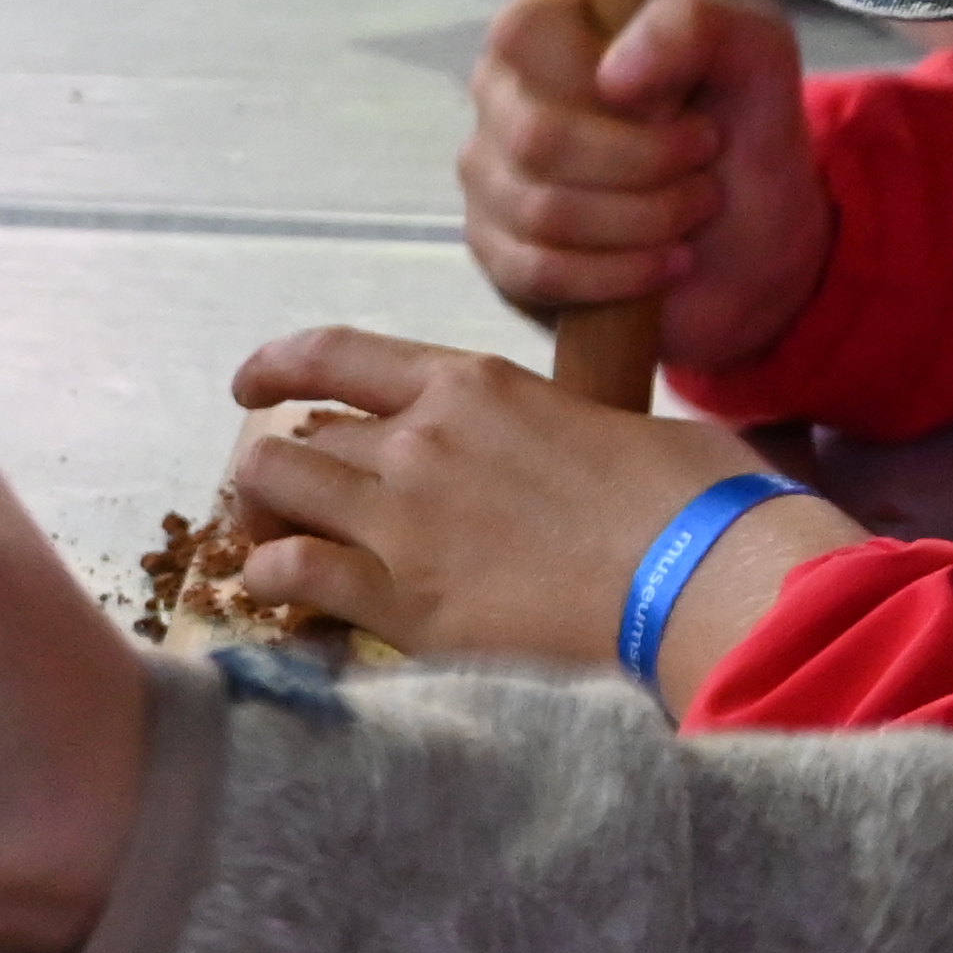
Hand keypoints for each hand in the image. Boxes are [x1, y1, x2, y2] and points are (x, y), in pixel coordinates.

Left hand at [221, 331, 863, 686]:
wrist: (701, 576)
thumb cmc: (688, 500)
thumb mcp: (611, 425)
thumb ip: (551, 427)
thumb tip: (574, 446)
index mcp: (473, 383)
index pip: (335, 353)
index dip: (276, 365)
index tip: (251, 383)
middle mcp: (421, 439)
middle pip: (302, 436)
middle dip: (286, 469)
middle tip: (293, 504)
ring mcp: (402, 517)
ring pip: (272, 488)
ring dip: (261, 515)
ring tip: (275, 544)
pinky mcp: (400, 599)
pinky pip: (288, 572)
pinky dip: (272, 579)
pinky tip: (289, 596)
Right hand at [457, 0, 833, 360]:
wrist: (751, 236)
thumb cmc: (743, 129)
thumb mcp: (753, 53)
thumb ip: (695, 24)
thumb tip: (614, 75)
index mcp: (545, 24)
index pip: (526, 35)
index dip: (613, 87)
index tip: (690, 113)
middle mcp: (500, 95)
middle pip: (539, 138)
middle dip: (647, 168)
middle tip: (705, 173)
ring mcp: (490, 177)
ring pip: (542, 211)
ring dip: (645, 223)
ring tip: (693, 214)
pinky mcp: (498, 254)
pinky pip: (536, 271)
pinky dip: (617, 274)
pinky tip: (663, 263)